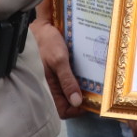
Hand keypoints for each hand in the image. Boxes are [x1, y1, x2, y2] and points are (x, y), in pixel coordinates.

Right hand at [32, 3, 84, 117]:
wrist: (40, 25)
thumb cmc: (45, 42)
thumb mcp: (58, 60)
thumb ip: (67, 81)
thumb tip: (76, 102)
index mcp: (49, 88)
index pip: (64, 111)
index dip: (78, 110)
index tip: (91, 100)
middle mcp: (53, 85)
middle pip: (70, 101)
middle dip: (83, 98)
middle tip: (96, 89)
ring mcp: (57, 77)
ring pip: (72, 89)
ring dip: (83, 86)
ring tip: (95, 79)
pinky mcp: (60, 68)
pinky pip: (71, 78)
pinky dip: (80, 76)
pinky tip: (88, 69)